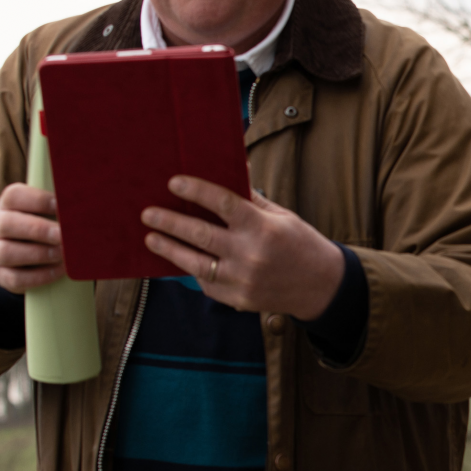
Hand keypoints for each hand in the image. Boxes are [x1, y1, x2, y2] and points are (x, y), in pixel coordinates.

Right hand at [0, 183, 65, 291]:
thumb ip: (65, 210)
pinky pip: (15, 278)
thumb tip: (93, 208)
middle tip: (62, 235)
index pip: (15, 196)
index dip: (39, 200)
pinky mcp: (1, 275)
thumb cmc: (49, 227)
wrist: (33, 257)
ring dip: (39, 254)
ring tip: (63, 255)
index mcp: (10, 205)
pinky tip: (59, 271)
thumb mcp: (53, 214)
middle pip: (7, 224)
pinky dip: (39, 276)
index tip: (62, 206)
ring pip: (6, 252)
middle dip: (38, 229)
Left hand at [142, 175, 344, 317]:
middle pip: (200, 234)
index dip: (196, 191)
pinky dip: (191, 269)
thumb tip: (231, 172)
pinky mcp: (236, 299)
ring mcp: (241, 280)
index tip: (174, 183)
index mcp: (264, 228)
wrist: (322, 286)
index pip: (223, 203)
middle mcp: (250, 254)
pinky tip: (180, 259)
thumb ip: (252, 200)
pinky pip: (205, 282)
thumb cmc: (301, 244)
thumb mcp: (282, 217)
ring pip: (194, 263)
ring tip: (151, 238)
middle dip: (170, 222)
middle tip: (148, 213)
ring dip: (169, 248)